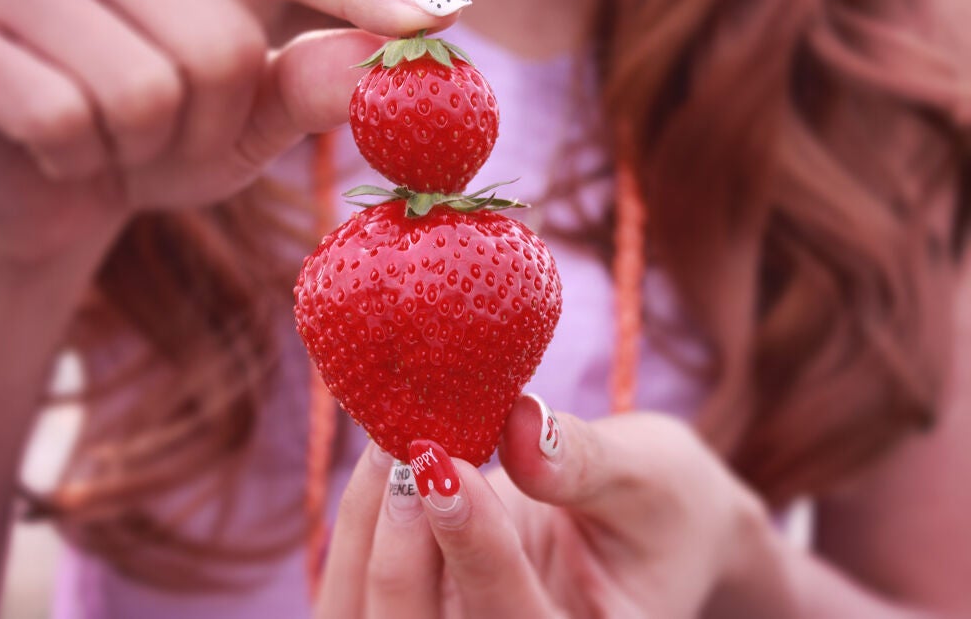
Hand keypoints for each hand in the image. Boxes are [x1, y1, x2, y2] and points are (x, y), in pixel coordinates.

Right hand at [0, 0, 458, 261]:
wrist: (31, 174)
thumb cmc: (151, 133)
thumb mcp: (245, 117)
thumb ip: (312, 84)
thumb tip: (387, 57)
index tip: (441, 16)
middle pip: (222, 49)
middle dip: (209, 125)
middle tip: (162, 131)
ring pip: (149, 90)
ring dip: (144, 148)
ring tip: (108, 134)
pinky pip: (66, 118)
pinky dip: (75, 157)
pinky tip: (50, 141)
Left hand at [319, 396, 771, 617]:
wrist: (651, 521)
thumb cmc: (666, 503)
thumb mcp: (649, 478)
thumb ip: (585, 463)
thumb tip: (521, 427)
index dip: (477, 554)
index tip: (450, 466)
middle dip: (402, 554)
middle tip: (408, 452)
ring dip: (368, 536)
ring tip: (390, 444)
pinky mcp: (424, 604)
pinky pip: (362, 589)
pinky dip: (362, 526)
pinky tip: (383, 460)